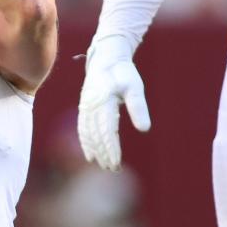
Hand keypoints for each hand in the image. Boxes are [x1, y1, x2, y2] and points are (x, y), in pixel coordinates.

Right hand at [77, 35, 150, 171]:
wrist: (105, 57)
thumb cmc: (123, 72)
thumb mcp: (135, 87)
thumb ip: (138, 108)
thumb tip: (144, 129)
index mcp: (103, 102)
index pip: (107, 131)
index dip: (111, 148)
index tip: (116, 162)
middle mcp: (91, 107)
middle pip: (97, 136)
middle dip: (104, 154)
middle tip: (113, 169)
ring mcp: (85, 108)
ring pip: (88, 134)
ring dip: (95, 151)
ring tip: (102, 165)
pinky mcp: (84, 108)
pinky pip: (82, 129)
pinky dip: (85, 143)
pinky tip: (90, 155)